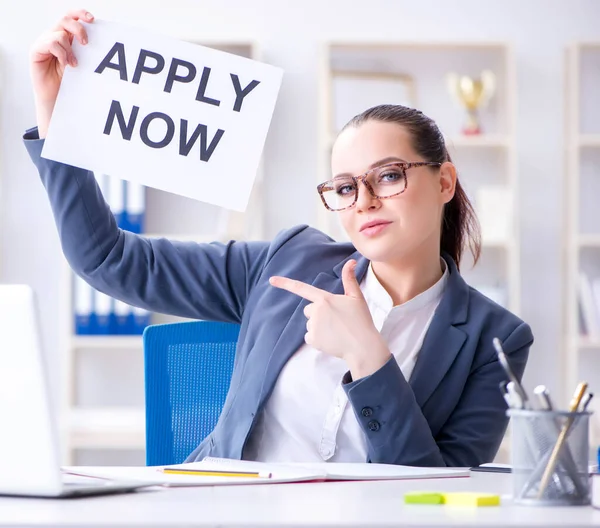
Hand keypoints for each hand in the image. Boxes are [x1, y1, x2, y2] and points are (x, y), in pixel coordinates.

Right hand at [30, 9, 93, 137]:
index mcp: (66, 37)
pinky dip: (61, 53)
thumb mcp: (82, 64)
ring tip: (74, 65)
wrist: (57, 99)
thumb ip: (86, 51)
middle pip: (65, 19)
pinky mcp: (36, 50)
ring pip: (59, 33)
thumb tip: (102, 40)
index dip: (80, 14)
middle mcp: (53, 36)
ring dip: (70, 49)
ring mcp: (43, 43)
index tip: (93, 20)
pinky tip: (65, 65)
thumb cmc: (70, 83)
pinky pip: (50, 43)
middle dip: (79, 29)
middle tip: (86, 44)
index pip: (71, 17)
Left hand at [269, 259, 390, 378]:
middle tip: (336, 320)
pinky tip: (331, 339)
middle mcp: (316, 311)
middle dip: (318, 314)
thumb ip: (349, 279)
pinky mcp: (312, 339)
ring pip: (310, 323)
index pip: (301, 288)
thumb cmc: (361, 320)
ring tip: (336, 331)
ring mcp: (313, 326)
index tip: (271, 280)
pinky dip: (318, 339)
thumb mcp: (356, 297)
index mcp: (324, 299)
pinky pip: (309, 336)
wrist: (363, 346)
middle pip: (308, 310)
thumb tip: (351, 261)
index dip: (285, 283)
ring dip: (319, 327)